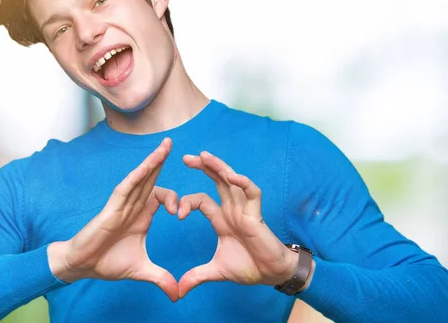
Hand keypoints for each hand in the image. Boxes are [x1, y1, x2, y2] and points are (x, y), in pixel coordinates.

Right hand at [48, 138, 178, 300]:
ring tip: (166, 145)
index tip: (181, 214)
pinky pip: (127, 187)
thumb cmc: (108, 262)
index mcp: (143, 215)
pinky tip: (148, 164)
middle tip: (173, 142)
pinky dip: (137, 175)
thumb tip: (178, 294)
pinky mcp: (112, 207)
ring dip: (153, 161)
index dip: (175, 201)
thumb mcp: (141, 270)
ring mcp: (122, 204)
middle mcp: (134, 205)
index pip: (163, 197)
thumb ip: (161, 278)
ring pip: (140, 178)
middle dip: (162, 161)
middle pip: (151, 178)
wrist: (83, 266)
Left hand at [177, 151, 298, 298]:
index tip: (177, 213)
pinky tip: (231, 176)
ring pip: (232, 181)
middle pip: (216, 181)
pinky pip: (252, 192)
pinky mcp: (256, 214)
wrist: (270, 275)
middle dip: (203, 167)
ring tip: (205, 156)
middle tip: (186, 157)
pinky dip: (243, 183)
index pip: (201, 200)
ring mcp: (244, 209)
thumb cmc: (248, 267)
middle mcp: (232, 209)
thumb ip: (196, 276)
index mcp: (221, 218)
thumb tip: (178, 291)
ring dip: (219, 167)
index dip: (187, 202)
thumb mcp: (216, 271)